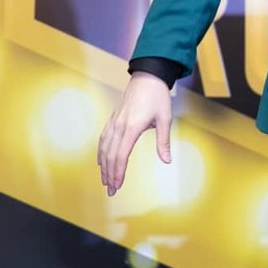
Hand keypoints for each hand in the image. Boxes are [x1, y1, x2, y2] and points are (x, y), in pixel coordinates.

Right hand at [97, 72, 172, 195]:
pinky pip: (103, 138)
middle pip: (110, 155)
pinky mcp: (113, 118)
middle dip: (109, 174)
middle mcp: (120, 126)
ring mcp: (114, 122)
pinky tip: (101, 160)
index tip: (118, 186)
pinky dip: (101, 152)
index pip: (121, 155)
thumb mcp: (165, 118)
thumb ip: (163, 141)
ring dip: (103, 165)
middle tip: (111, 191)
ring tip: (104, 180)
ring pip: (104, 148)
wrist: (147, 76)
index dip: (118, 172)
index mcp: (132, 128)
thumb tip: (167, 160)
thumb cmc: (158, 97)